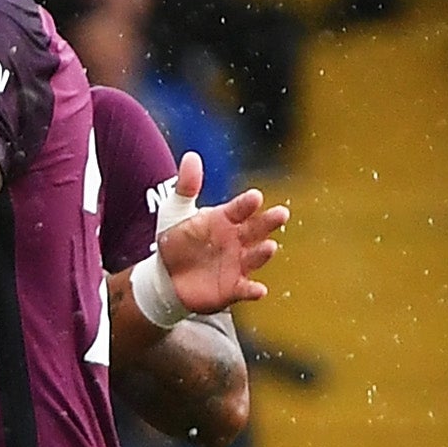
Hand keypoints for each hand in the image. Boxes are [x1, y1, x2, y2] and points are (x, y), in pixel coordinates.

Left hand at [151, 152, 288, 315]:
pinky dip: (253, 291)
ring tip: (270, 246)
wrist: (165, 277)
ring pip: (255, 257)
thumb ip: (186, 186)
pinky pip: (245, 289)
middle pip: (256, 229)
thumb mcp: (176, 211)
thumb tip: (191, 156)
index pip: (240, 208)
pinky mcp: (232, 288)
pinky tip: (259, 290)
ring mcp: (237, 264)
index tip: (255, 197)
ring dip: (263, 253)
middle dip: (269, 222)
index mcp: (225, 218)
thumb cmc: (175, 241)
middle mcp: (236, 239)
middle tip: (282, 213)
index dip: (247, 203)